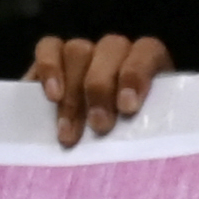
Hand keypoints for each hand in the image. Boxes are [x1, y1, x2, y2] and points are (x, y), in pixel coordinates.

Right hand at [29, 35, 176, 145]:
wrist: (90, 151)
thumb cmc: (128, 143)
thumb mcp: (144, 134)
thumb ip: (147, 128)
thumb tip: (147, 143)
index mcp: (149, 64)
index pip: (147, 50)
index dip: (137, 74)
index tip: (128, 107)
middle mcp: (117, 51)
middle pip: (110, 49)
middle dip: (102, 90)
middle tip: (99, 126)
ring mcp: (85, 50)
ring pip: (78, 51)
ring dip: (74, 93)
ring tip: (70, 132)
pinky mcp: (52, 54)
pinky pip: (49, 47)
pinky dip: (49, 69)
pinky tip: (52, 97)